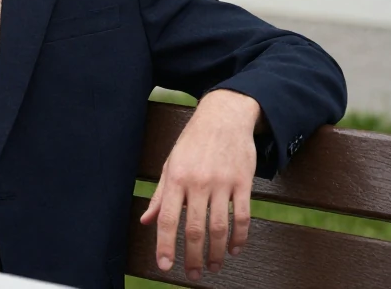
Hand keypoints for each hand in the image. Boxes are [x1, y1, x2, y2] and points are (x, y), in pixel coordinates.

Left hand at [140, 90, 259, 281]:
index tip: (165, 265)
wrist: (223, 117)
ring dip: (217, 253)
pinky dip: (240, 238)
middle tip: (193, 274)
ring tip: (214, 267)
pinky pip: (243, 217)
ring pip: (220, 228)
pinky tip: (234, 249)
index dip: (166, 245)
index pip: (168, 219)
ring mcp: (222, 183)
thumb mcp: (170, 164)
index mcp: (176, 179)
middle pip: (195, 229)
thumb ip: (160, 196)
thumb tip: (146, 220)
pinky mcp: (243, 183)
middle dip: (193, 257)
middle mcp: (198, 183)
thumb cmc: (192, 142)